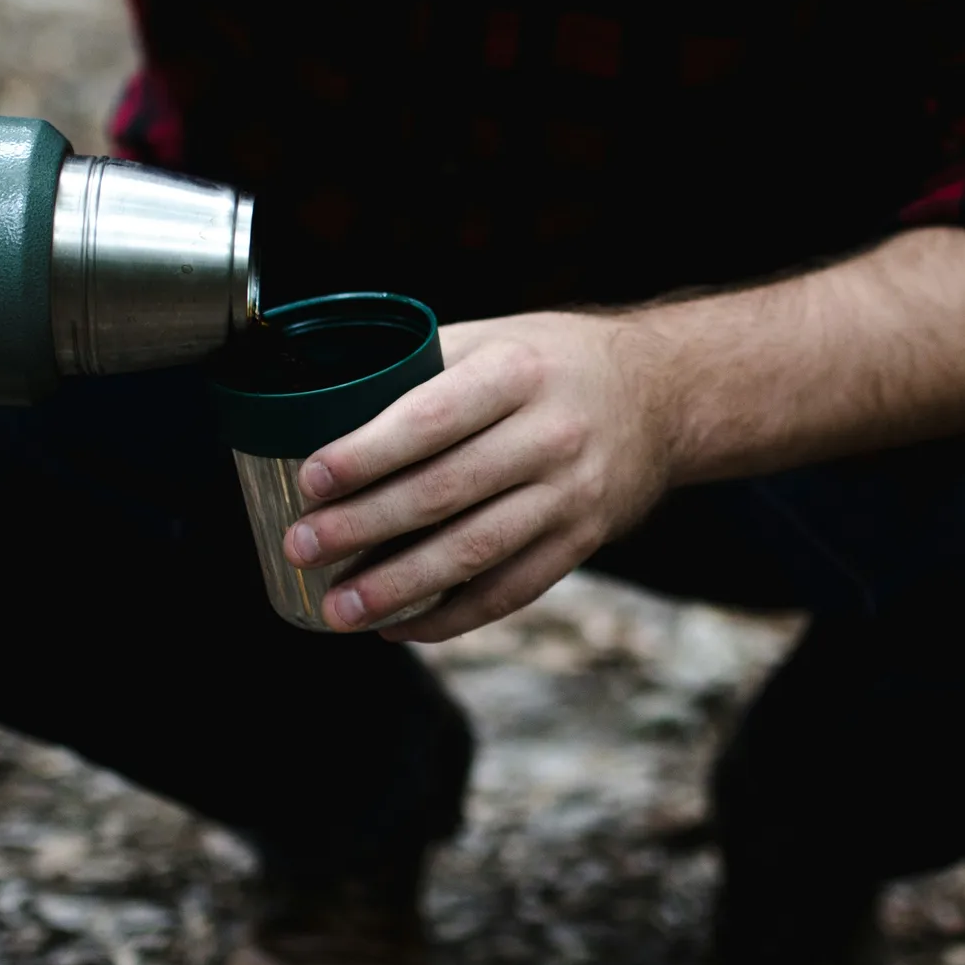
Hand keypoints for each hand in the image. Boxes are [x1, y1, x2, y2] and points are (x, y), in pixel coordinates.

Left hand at [283, 311, 676, 641]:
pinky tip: (400, 625)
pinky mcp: (580, 543)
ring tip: (339, 608)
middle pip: (444, 491)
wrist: (662, 398)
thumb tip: (321, 399)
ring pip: (474, 552)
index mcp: (517, 374)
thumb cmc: (555, 364)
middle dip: (364, 526)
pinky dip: (450, 616)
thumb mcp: (497, 340)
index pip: (431, 419)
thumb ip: (423, 366)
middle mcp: (550, 435)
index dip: (367, 453)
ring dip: (399, 586)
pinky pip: (508, 591)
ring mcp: (571, 496)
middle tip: (302, 547)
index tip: (311, 479)